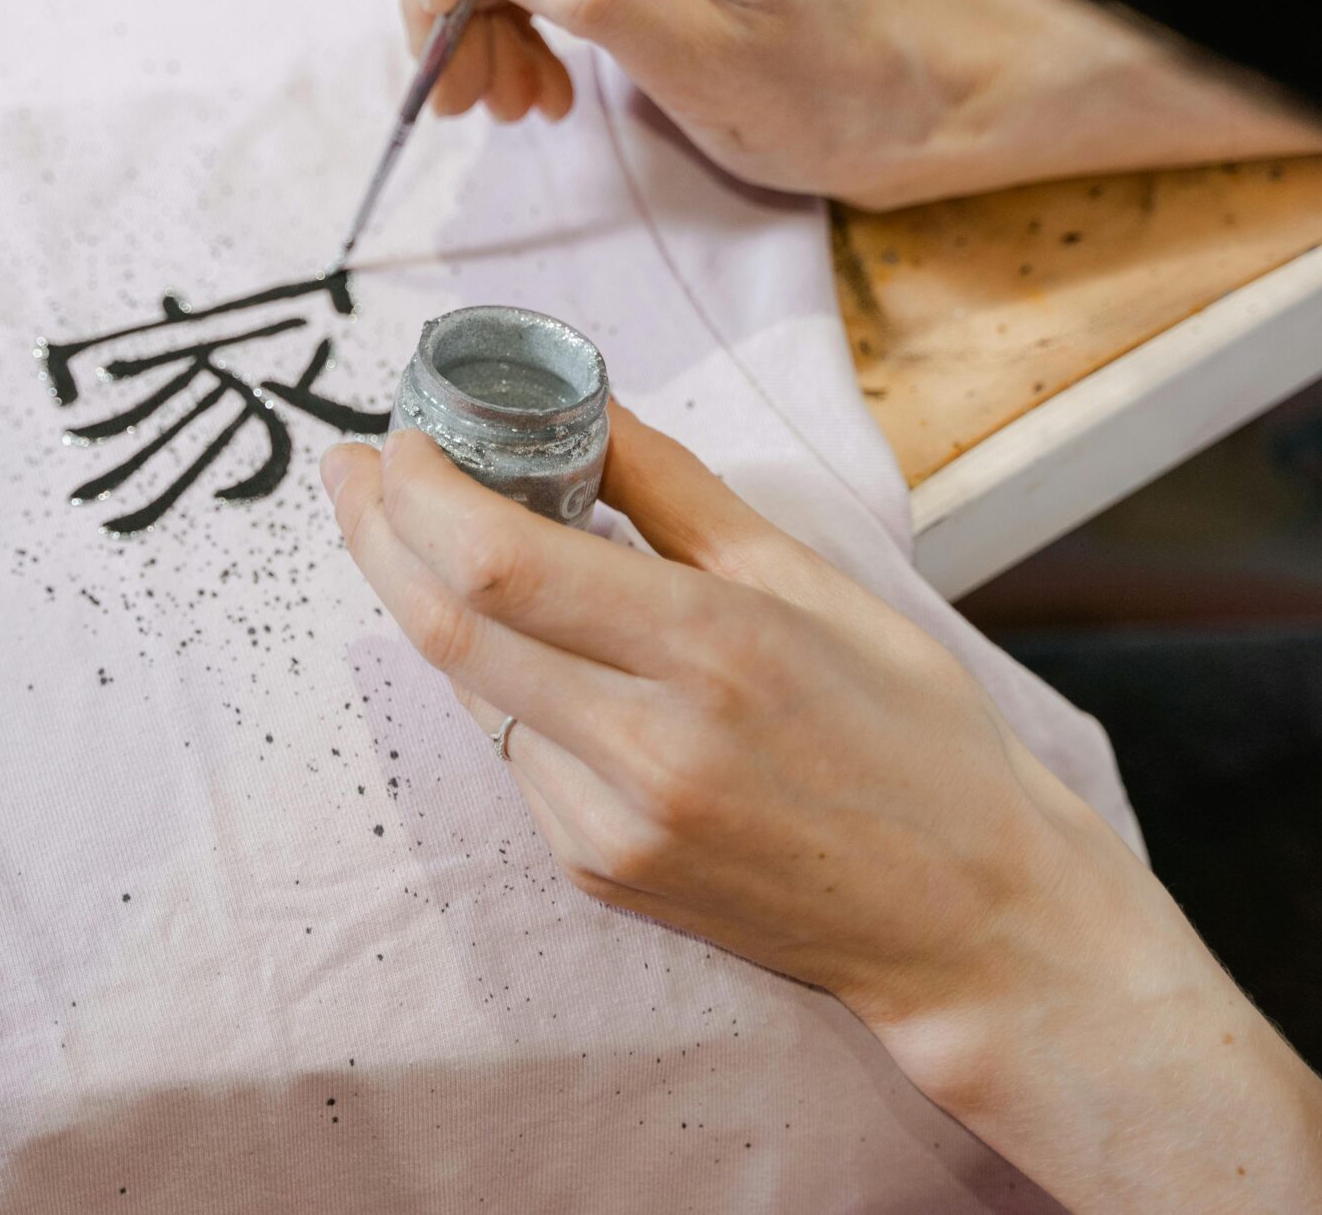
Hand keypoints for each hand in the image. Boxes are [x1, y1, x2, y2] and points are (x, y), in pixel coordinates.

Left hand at [320, 408, 1321, 1212]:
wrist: (968, 917)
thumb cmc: (915, 732)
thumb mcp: (812, 580)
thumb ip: (677, 491)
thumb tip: (584, 402)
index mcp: (714, 649)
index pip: (503, 560)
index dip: (422, 490)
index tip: (400, 433)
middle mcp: (648, 747)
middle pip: (449, 626)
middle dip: (377, 533)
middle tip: (353, 466)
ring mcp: (613, 825)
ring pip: (471, 692)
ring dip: (424, 601)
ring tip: (414, 524)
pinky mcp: (600, 874)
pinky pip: (516, 757)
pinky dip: (498, 682)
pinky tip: (514, 635)